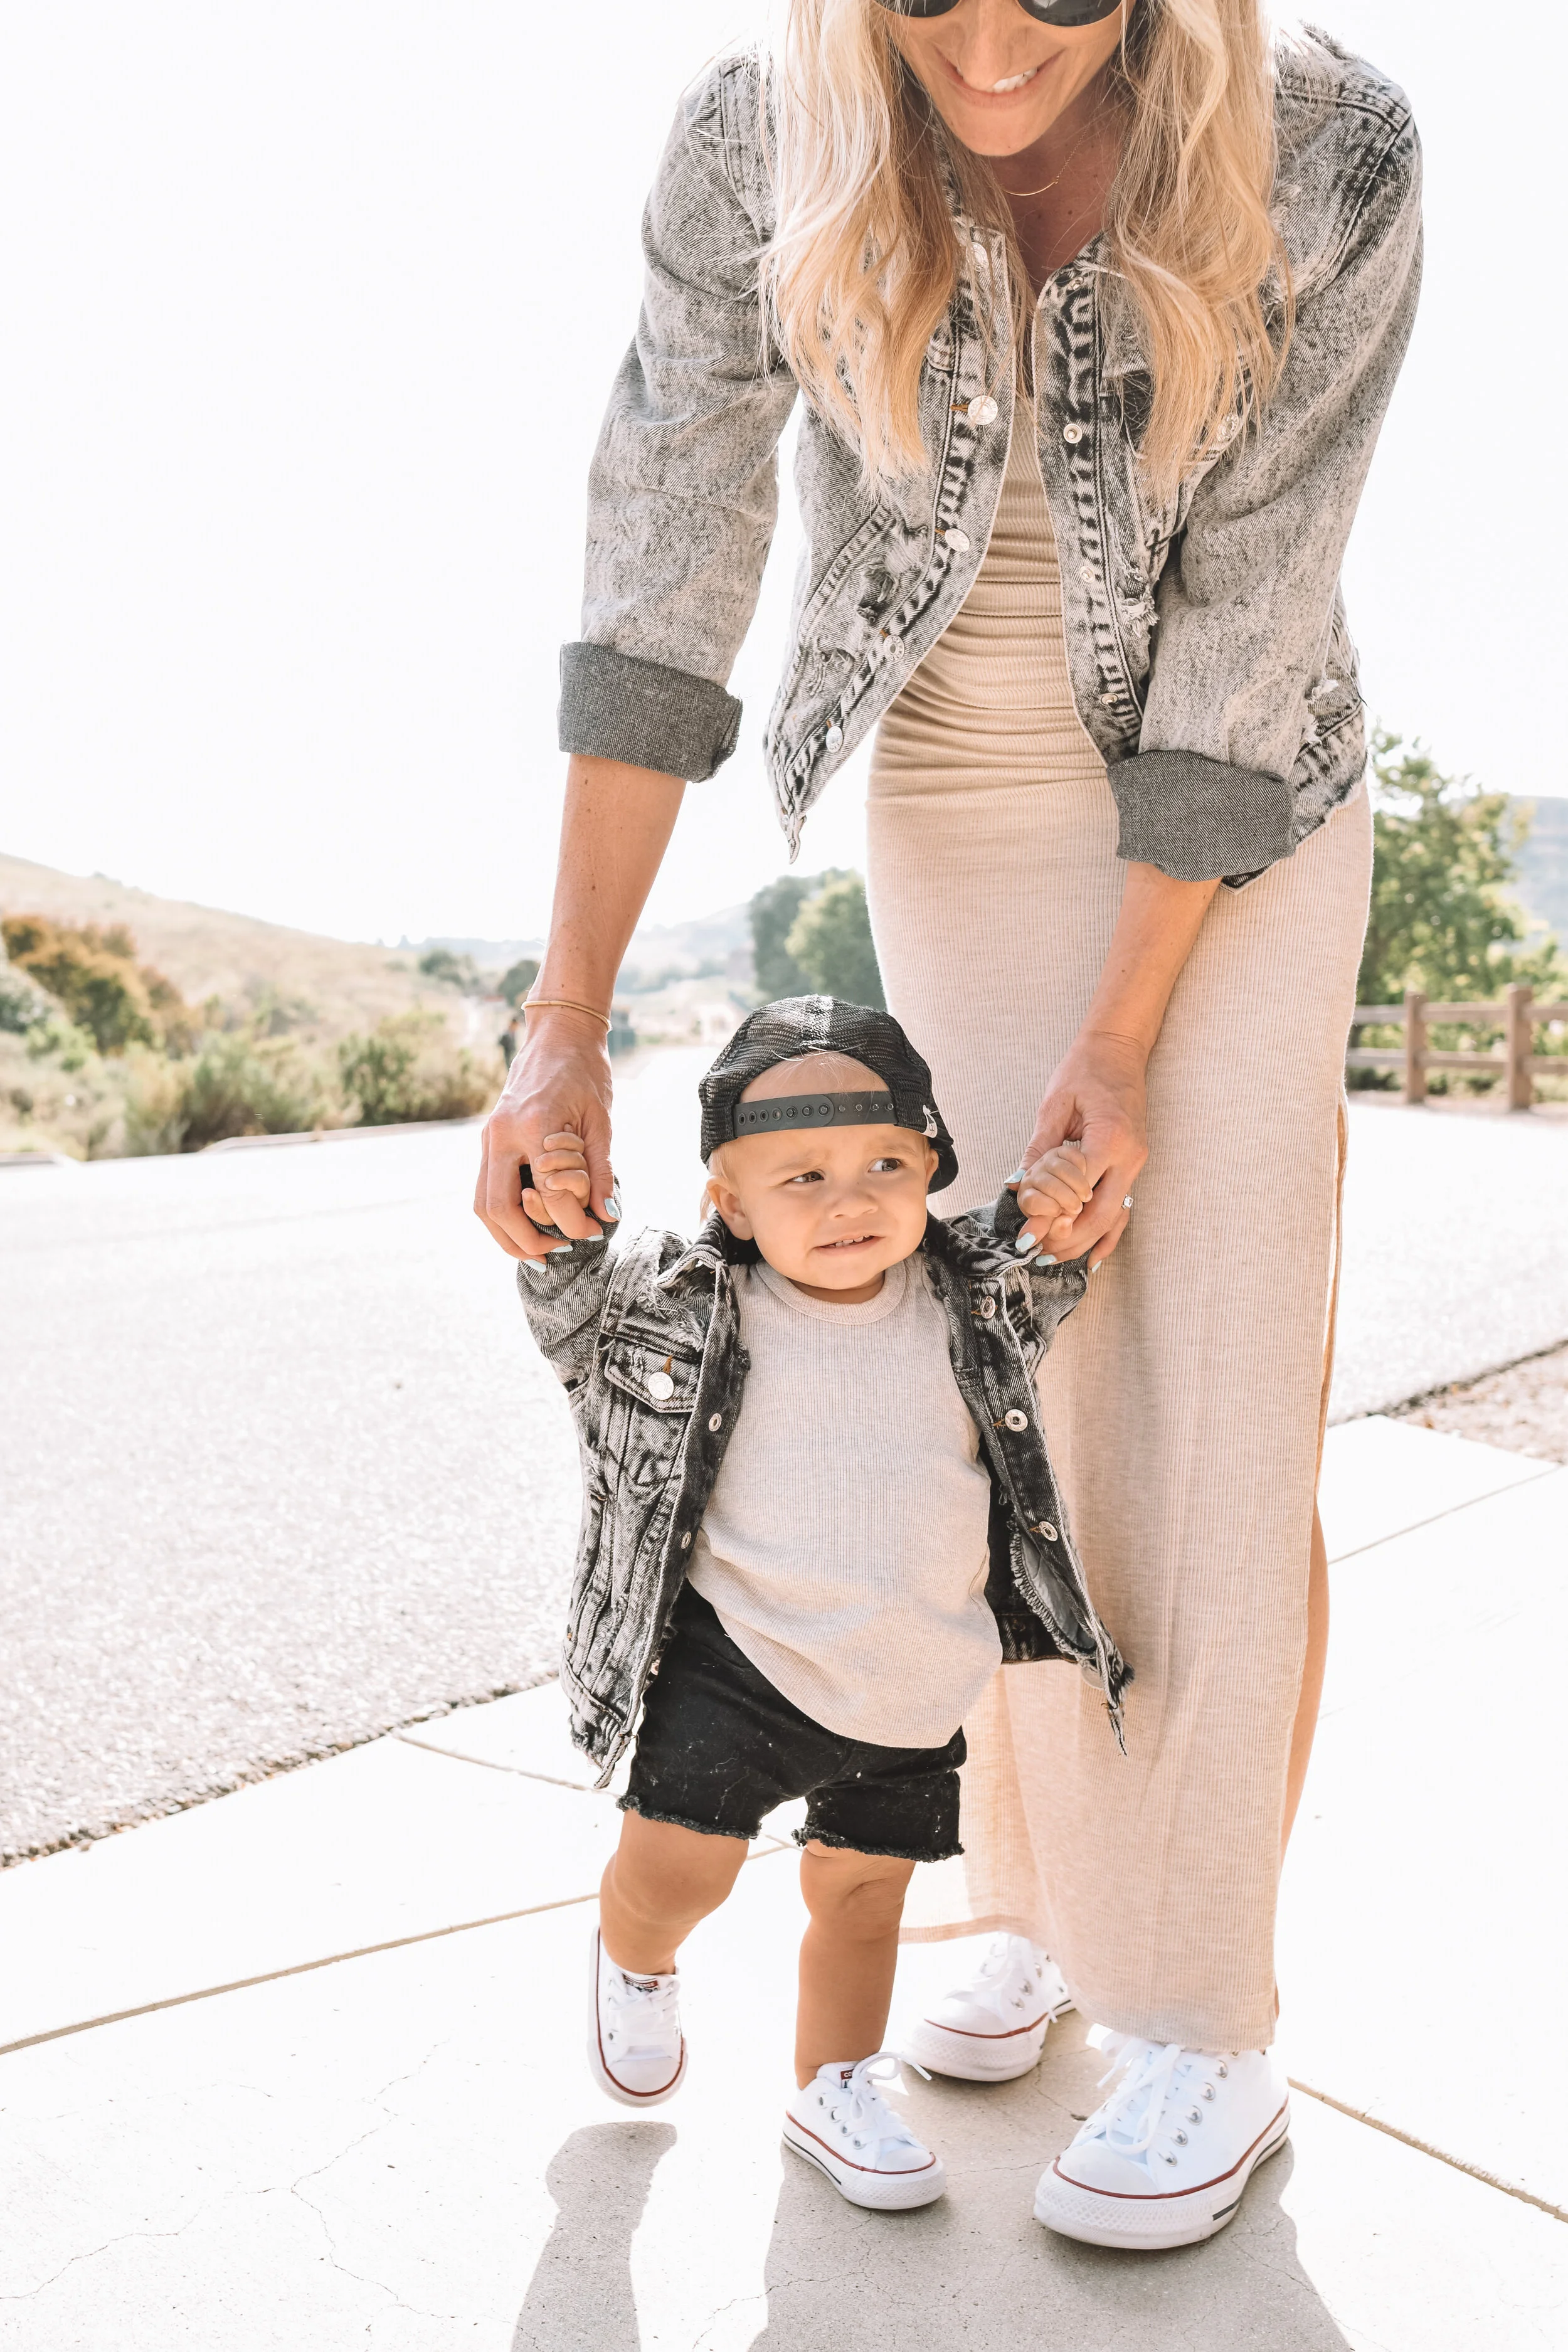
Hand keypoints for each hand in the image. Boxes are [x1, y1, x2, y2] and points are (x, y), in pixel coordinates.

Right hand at [474, 1011, 614, 1261]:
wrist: (558, 1033)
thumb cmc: (585, 1071)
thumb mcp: (601, 1120)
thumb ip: (601, 1170)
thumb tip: (606, 1215)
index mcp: (534, 1125)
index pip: (549, 1193)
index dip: (571, 1221)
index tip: (592, 1231)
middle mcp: (503, 1134)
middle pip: (498, 1207)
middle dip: (524, 1241)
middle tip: (555, 1254)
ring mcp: (489, 1136)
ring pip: (482, 1202)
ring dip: (505, 1235)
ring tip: (536, 1250)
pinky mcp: (488, 1138)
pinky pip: (485, 1187)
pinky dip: (501, 1213)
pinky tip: (525, 1225)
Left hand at [1015, 1028, 1148, 1270]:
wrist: (1118, 1050)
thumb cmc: (1085, 1070)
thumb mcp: (1054, 1106)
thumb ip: (1039, 1149)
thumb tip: (1016, 1184)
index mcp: (1111, 1138)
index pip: (1079, 1190)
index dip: (1051, 1216)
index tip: (1026, 1233)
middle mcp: (1130, 1157)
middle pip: (1101, 1215)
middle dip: (1068, 1240)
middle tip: (1036, 1252)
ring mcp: (1136, 1164)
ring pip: (1114, 1218)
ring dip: (1084, 1242)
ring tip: (1053, 1257)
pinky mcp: (1133, 1166)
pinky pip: (1123, 1208)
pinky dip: (1107, 1234)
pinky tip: (1091, 1256)